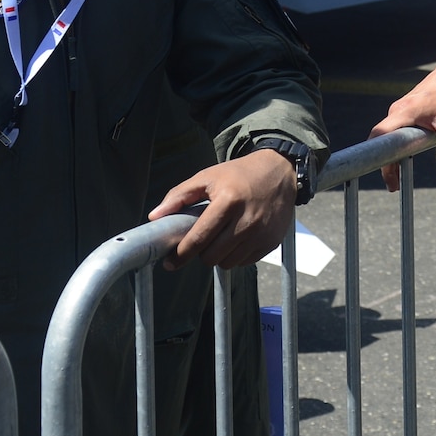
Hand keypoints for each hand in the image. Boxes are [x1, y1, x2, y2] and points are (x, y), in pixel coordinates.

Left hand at [149, 150, 295, 270]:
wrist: (280, 171)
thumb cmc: (240, 174)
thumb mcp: (208, 177)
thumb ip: (179, 196)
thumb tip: (155, 217)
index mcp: (228, 201)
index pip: (199, 238)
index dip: (181, 254)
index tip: (169, 262)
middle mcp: (247, 221)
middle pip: (212, 257)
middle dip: (201, 252)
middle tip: (202, 240)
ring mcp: (261, 234)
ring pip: (228, 263)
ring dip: (219, 255)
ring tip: (222, 236)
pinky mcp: (271, 242)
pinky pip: (245, 262)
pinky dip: (236, 255)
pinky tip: (238, 237)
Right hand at [369, 65, 435, 190]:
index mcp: (404, 112)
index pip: (380, 135)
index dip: (377, 157)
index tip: (384, 177)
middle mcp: (397, 110)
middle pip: (381, 139)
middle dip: (384, 163)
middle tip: (393, 186)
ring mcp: (399, 109)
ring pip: (386, 136)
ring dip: (389, 156)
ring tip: (396, 179)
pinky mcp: (403, 110)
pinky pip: (393, 131)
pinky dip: (394, 147)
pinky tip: (402, 160)